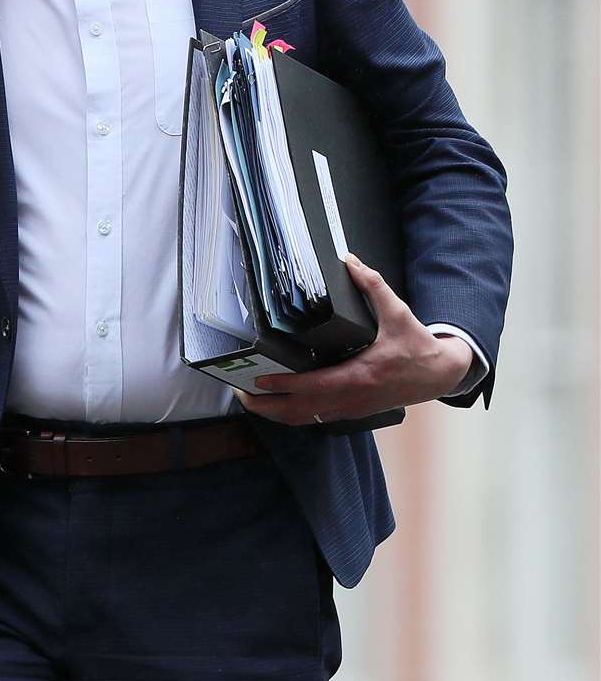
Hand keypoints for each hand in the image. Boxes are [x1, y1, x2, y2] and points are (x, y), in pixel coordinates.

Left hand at [234, 253, 473, 427]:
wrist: (439, 375)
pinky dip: (294, 415)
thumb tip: (350, 261)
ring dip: (277, 414)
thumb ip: (373, 285)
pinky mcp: (354, 412)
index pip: (312, 386)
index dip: (283, 386)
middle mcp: (351, 398)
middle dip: (267, 407)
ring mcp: (351, 409)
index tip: (258, 380)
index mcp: (358, 376)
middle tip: (241, 395)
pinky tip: (279, 405)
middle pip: (300, 412)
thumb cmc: (417, 346)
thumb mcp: (398, 313)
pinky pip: (317, 418)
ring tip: (252, 401)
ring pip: (306, 420)